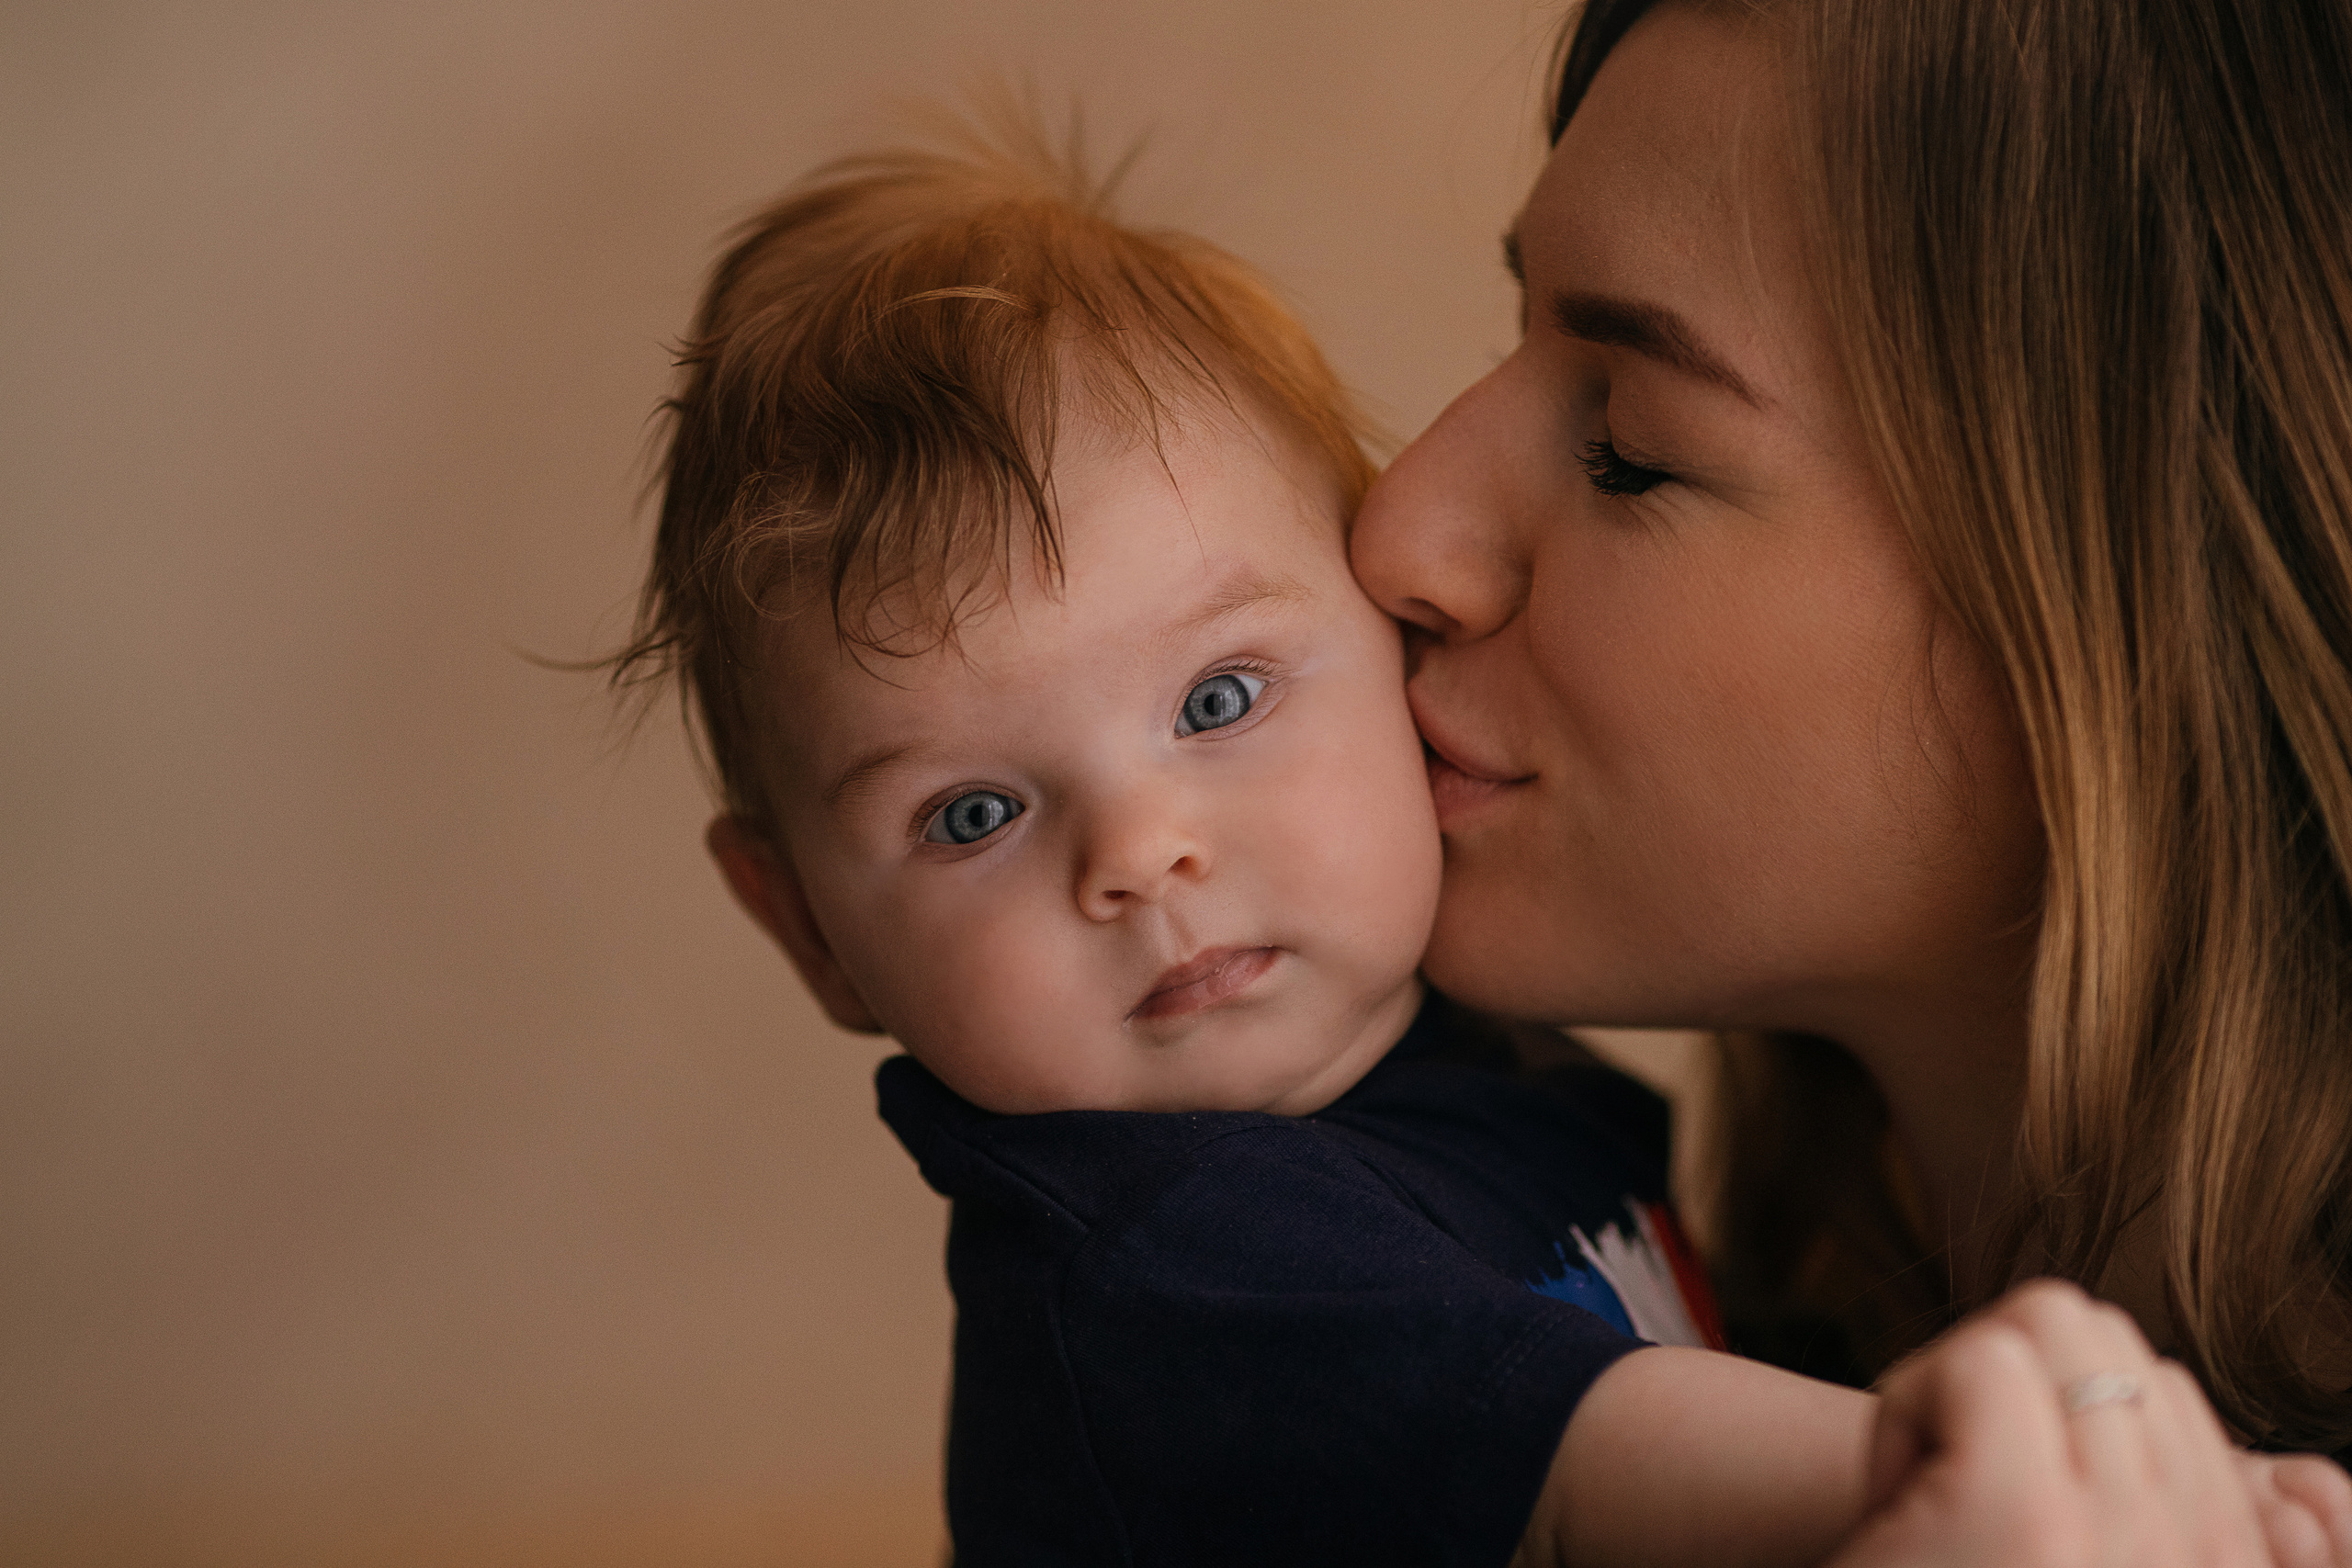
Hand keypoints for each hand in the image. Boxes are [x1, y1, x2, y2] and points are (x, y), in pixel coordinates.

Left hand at [1828, 1279, 2351, 1567]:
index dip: (2050, 1417)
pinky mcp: (2028, 1515)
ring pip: (2051, 1322)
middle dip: (2008, 1384)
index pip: (2168, 1395)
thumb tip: (2152, 1383)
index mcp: (2223, 1565)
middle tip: (1951, 1496)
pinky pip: (1982, 1361)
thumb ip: (2132, 1500)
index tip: (2003, 1515)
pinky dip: (1907, 1408)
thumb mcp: (2067, 1540)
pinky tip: (1898, 1504)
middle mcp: (2205, 1556)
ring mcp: (2131, 1538)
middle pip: (2105, 1335)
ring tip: (1931, 1506)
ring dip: (1959, 1393)